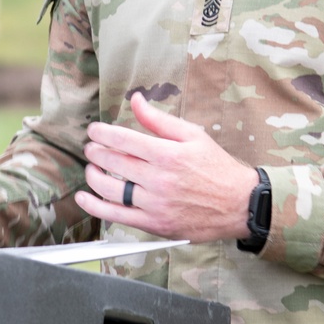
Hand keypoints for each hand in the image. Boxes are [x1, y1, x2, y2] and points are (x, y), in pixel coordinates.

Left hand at [77, 91, 257, 242]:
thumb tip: (137, 99)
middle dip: (95, 152)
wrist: (239, 204)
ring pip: (110, 189)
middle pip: (113, 162)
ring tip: (91, 168)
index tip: (94, 131)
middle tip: (91, 148)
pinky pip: (117, 216)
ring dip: (93, 176)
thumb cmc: (217, 168)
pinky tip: (85, 197)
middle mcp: (159, 179)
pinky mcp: (155, 224)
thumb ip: (159, 120)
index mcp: (168, 154)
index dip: (102, 133)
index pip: (123, 139)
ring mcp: (155, 204)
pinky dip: (96, 207)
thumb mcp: (193, 135)